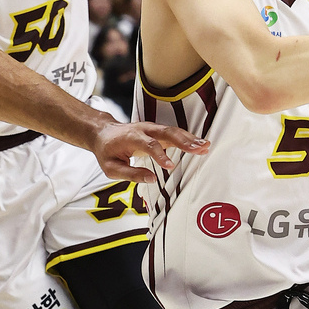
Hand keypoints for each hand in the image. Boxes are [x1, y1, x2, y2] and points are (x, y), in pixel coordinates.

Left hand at [92, 121, 209, 182]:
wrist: (103, 132)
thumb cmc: (107, 151)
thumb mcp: (111, 168)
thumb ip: (130, 174)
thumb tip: (151, 179)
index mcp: (131, 137)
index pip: (148, 144)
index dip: (160, 155)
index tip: (170, 166)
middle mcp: (144, 129)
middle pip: (166, 133)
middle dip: (184, 141)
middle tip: (199, 149)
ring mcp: (152, 129)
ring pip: (173, 131)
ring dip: (190, 138)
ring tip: (205, 146)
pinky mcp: (158, 131)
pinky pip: (174, 133)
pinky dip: (188, 138)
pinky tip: (200, 144)